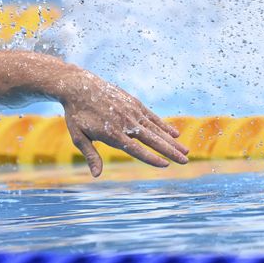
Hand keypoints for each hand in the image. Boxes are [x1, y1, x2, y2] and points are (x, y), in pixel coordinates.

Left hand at [61, 70, 188, 176]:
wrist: (79, 86)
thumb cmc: (77, 115)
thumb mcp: (79, 137)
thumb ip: (91, 155)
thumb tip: (96, 175)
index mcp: (113, 134)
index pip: (136, 149)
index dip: (151, 158)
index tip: (165, 165)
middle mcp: (126, 123)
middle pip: (152, 140)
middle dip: (170, 151)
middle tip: (185, 161)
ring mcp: (132, 112)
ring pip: (156, 129)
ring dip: (172, 141)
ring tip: (186, 151)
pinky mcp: (134, 104)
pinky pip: (152, 117)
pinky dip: (164, 126)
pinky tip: (175, 134)